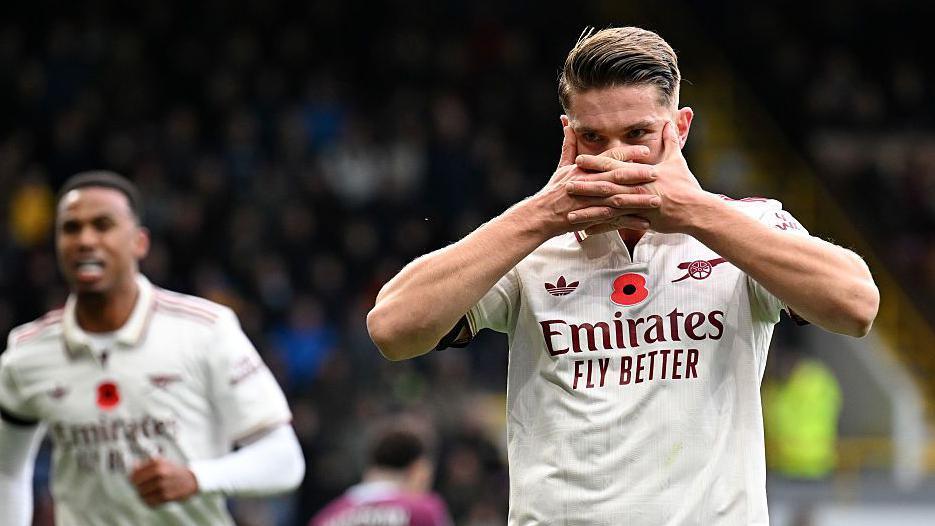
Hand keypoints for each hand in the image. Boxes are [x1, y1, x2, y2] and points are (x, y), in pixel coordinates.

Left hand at [130, 458, 198, 506]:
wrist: (191, 479)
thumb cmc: (173, 470)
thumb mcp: (161, 462)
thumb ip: (146, 464)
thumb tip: (133, 466)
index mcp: (158, 463)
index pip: (135, 473)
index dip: (132, 477)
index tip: (132, 479)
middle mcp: (160, 473)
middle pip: (137, 484)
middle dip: (136, 486)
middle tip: (138, 486)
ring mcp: (163, 485)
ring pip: (142, 493)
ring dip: (141, 494)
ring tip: (146, 492)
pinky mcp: (167, 496)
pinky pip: (150, 502)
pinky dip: (148, 501)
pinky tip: (151, 497)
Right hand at [529, 124, 659, 236]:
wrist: (541, 214)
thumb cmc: (553, 190)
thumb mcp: (561, 166)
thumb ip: (569, 146)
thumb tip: (568, 125)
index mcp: (583, 169)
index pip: (608, 158)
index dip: (628, 154)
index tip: (646, 150)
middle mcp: (588, 183)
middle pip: (616, 177)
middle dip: (637, 175)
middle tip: (656, 173)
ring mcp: (590, 201)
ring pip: (618, 199)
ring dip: (638, 200)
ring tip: (656, 200)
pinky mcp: (591, 218)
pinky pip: (613, 220)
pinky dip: (629, 222)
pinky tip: (645, 222)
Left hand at [567, 121, 708, 234]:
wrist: (696, 210)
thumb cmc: (686, 186)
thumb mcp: (677, 161)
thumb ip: (670, 141)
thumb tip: (668, 123)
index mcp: (641, 172)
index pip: (614, 165)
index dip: (595, 162)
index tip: (578, 159)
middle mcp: (637, 188)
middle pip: (606, 185)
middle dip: (585, 184)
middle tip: (565, 184)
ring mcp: (638, 205)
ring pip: (608, 207)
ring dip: (588, 209)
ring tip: (570, 212)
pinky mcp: (641, 220)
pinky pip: (617, 225)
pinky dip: (602, 228)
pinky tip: (587, 232)